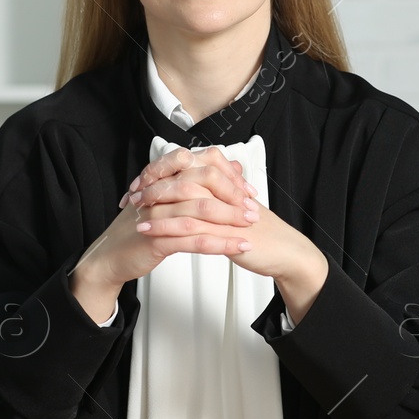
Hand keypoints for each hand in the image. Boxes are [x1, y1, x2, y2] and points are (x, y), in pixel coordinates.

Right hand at [69, 149, 254, 321]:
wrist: (110, 257)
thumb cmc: (138, 230)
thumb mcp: (167, 203)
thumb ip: (197, 183)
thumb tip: (231, 165)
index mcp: (163, 180)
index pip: (200, 167)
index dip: (227, 177)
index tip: (247, 190)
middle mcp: (160, 192)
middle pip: (203, 185)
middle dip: (233, 197)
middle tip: (252, 208)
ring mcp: (158, 214)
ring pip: (201, 211)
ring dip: (230, 219)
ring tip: (250, 226)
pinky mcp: (158, 239)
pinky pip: (194, 239)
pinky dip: (220, 243)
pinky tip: (237, 246)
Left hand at [127, 148, 329, 323]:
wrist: (285, 251)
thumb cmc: (263, 231)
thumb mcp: (237, 206)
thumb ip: (221, 191)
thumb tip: (199, 184)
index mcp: (226, 181)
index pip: (187, 167)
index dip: (162, 173)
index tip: (143, 182)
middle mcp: (224, 191)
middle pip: (181, 180)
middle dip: (153, 188)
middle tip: (134, 195)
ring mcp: (225, 210)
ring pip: (182, 202)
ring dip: (155, 208)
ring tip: (136, 214)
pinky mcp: (225, 232)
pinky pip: (189, 227)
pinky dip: (165, 228)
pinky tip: (149, 232)